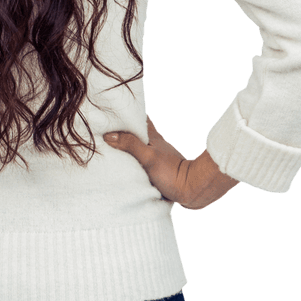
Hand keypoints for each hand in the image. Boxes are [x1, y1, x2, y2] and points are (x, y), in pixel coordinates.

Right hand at [103, 115, 238, 209]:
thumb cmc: (172, 172)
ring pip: (140, 144)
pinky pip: (142, 157)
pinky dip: (134, 155)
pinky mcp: (159, 167)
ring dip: (128, 142)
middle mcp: (155, 142)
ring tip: (112, 143)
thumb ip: (130, 145)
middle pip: (138, 130)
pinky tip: (127, 161)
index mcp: (153, 136)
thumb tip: (108, 135)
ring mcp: (158, 154)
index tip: (114, 110)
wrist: (192, 189)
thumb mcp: (148, 157)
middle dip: (125, 128)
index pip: (139, 118)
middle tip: (108, 126)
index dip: (128, 113)